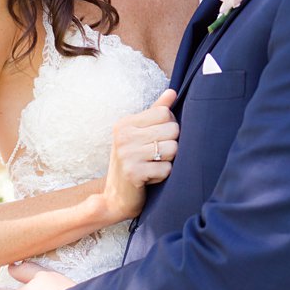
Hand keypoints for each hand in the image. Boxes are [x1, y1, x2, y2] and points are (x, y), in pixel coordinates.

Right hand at [101, 88, 178, 221]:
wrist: (116, 198)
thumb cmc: (132, 162)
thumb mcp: (140, 135)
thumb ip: (156, 112)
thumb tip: (172, 92)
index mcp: (125, 123)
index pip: (165, 113)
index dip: (169, 127)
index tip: (157, 140)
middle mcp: (123, 136)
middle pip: (172, 129)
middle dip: (170, 145)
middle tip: (155, 156)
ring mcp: (127, 154)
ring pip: (172, 149)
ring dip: (167, 162)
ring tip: (152, 166)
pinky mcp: (133, 173)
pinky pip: (166, 169)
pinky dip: (162, 176)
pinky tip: (149, 178)